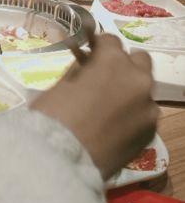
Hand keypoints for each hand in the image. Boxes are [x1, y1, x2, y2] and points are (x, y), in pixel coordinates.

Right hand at [30, 34, 158, 179]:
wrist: (59, 160)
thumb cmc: (52, 117)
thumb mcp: (61, 84)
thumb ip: (81, 70)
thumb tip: (87, 65)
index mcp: (112, 60)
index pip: (110, 41)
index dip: (98, 49)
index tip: (89, 57)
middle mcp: (137, 78)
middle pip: (138, 61)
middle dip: (123, 67)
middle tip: (103, 81)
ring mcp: (148, 106)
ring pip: (143, 90)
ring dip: (129, 93)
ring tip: (108, 109)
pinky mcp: (150, 131)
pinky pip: (143, 115)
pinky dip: (132, 116)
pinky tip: (113, 127)